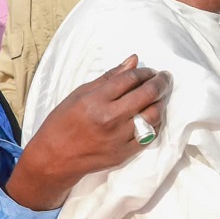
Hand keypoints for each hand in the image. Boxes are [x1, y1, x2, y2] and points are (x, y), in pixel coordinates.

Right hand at [8, 56, 170, 210]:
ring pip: (153, 115)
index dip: (145, 72)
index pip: (130, 79)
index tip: (150, 71)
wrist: (55, 158)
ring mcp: (119, 137)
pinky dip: (155, 123)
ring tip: (159, 97)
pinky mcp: (124, 153)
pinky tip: (152, 116)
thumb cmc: (63, 122)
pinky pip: (150, 135)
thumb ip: (109, 78)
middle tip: (164, 78)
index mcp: (96, 100)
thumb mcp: (80, 94)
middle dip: (161, 82)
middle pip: (147, 94)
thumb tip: (133, 60)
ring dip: (160, 102)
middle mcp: (110, 118)